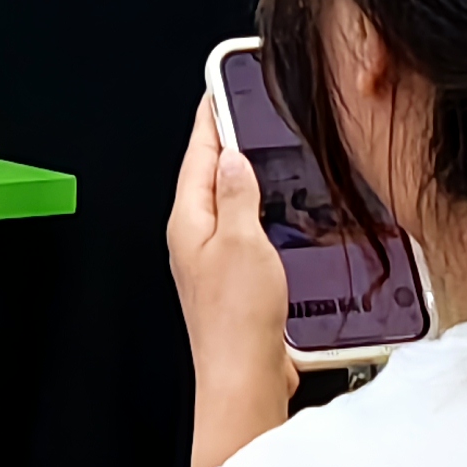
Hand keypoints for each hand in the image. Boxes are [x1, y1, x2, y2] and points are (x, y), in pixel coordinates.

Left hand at [169, 96, 295, 466]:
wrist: (244, 381)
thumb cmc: (237, 320)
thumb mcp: (242, 240)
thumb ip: (237, 193)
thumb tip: (231, 155)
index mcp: (188, 220)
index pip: (197, 152)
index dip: (212, 116)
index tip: (219, 86)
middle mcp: (193, 239)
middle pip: (208, 176)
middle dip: (227, 141)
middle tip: (245, 107)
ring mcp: (211, 263)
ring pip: (227, 204)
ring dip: (245, 178)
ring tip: (265, 150)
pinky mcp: (233, 284)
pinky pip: (243, 233)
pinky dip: (258, 213)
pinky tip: (278, 212)